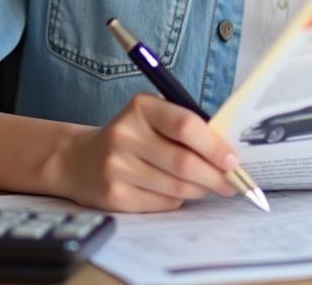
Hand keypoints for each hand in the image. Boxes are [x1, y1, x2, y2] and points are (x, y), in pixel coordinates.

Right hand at [45, 93, 240, 211]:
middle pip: (183, 162)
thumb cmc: (132, 134)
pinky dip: (179, 201)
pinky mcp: (114, 196)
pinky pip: (162, 204)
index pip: (185, 125)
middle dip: (215, 175)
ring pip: (176, 187)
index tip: (233, 159)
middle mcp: (125, 134)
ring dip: (201, 190)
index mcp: (141, 107)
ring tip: (211, 186)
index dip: (214, 145)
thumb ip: (185, 126)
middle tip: (233, 182)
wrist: (79, 159)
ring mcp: (117, 167)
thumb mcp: (153, 116)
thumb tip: (227, 152)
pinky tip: (181, 193)